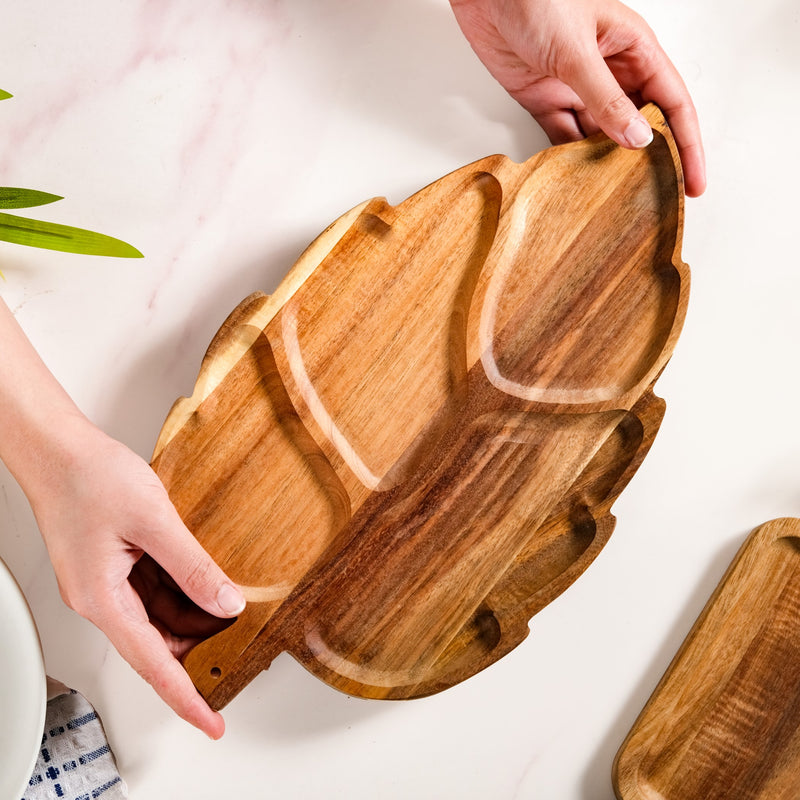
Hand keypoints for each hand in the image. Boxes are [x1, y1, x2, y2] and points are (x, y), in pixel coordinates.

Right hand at [30, 419, 244, 738]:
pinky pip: (151, 591)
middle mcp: (100, 598)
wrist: (59, 448)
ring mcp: (104, 582)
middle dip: (197, 645)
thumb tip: (226, 602)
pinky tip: (203, 577)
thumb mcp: (154, 521)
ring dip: (191, 614)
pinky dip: (180, 590)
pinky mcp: (111, 565)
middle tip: (238, 638)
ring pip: (156, 617)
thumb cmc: (89, 477)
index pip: (152, 664)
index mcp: (102, 599)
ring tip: (228, 601)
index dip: (185, 697)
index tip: (211, 722)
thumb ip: (193, 565)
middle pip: (156, 642)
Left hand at [450, 0, 705, 196]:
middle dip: (647, 161)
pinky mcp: (543, 96)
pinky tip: (573, 180)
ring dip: (604, 164)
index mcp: (632, 49)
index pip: (672, 104)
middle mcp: (608, 70)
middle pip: (638, 124)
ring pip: (599, 135)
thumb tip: (638, 139)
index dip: (687, 145)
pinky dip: (567, 158)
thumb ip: (606, 98)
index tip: (693, 184)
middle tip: (652, 201)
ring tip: (611, 200)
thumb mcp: (575, 50)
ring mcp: (574, 86)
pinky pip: (562, 135)